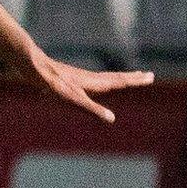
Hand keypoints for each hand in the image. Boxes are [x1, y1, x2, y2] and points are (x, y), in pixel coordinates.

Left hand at [29, 56, 154, 123]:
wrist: (36, 68)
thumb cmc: (54, 85)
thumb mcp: (75, 101)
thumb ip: (93, 109)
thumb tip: (112, 119)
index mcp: (96, 83)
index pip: (121, 81)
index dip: (135, 80)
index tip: (150, 77)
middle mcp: (92, 78)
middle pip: (117, 77)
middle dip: (133, 78)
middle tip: (149, 76)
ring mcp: (83, 78)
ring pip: (107, 77)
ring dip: (121, 78)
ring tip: (130, 78)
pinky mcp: (74, 79)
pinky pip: (96, 80)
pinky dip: (105, 80)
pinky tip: (100, 83)